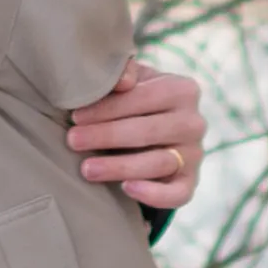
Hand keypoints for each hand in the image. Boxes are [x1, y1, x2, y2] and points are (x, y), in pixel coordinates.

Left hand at [70, 56, 205, 213]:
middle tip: (72, 140)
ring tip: (87, 169)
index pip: (143, 98)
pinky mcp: (190, 183)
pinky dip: (153, 194)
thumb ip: (123, 73)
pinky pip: (176, 194)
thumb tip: (124, 80)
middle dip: (106, 136)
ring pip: (157, 163)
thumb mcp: (132, 82)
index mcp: (183, 89)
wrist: (154, 133)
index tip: (75, 116)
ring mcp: (195, 155)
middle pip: (147, 131)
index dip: (107, 108)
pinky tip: (126, 189)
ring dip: (118, 166)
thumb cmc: (135, 102)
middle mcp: (194, 122)